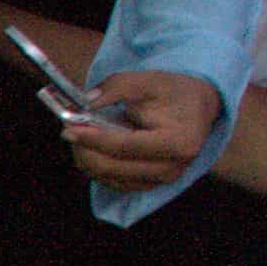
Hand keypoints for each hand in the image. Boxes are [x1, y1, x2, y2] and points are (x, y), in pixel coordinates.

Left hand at [62, 72, 219, 194]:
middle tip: (68, 128)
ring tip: (80, 134)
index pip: (125, 146)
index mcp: (178, 143)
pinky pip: (112, 182)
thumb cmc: (174, 92)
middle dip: (85, 149)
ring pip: (108, 178)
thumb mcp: (148, 80)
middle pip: (113, 167)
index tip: (69, 127)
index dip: (94, 138)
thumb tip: (86, 102)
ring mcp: (161, 181)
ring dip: (87, 157)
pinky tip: (91, 146)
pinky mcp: (149, 185)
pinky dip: (96, 165)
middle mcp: (172, 169)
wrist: (197, 107)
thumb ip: (117, 87)